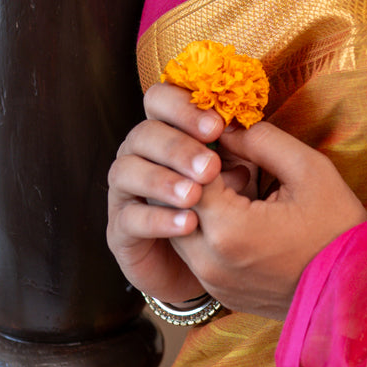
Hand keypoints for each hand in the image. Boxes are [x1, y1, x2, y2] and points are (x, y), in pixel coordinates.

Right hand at [107, 82, 232, 305]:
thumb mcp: (245, 173)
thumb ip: (242, 148)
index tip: (216, 126)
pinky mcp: (120, 231)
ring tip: (196, 196)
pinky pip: (129, 218)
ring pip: (125, 171)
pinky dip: (158, 219)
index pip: (160, 101)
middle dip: (177, 147)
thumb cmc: (233, 208)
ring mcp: (125, 192)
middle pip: (142, 134)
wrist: (218, 265)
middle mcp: (140, 156)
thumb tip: (240, 127)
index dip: (183, 108)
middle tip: (209, 166)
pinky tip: (189, 224)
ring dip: (161, 180)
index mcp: (168, 132)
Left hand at [170, 121, 366, 317]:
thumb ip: (261, 141)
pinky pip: (193, 254)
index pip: (185, 175)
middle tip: (219, 157)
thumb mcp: (309, 170)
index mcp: (230, 230)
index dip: (199, 150)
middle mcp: (210, 261)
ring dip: (194, 204)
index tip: (218, 135)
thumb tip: (225, 127)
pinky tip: (237, 214)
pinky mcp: (220, 293)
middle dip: (190, 177)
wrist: (358, 289)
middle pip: (171, 205)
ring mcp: (213, 282)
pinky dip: (203, 230)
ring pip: (176, 231)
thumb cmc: (339, 228)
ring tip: (231, 186)